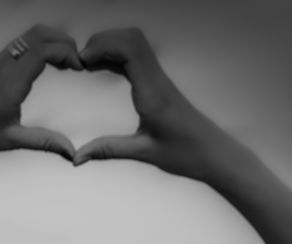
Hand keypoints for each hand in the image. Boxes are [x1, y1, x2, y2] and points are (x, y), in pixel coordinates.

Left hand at [0, 26, 82, 166]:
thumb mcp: (9, 140)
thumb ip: (43, 142)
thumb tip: (71, 152)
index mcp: (9, 84)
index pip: (43, 51)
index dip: (67, 52)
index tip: (80, 68)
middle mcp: (3, 67)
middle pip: (39, 34)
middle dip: (64, 41)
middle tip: (78, 61)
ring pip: (29, 35)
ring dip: (52, 41)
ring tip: (66, 62)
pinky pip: (20, 44)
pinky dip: (39, 45)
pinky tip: (46, 64)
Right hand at [74, 28, 222, 179]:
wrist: (212, 152)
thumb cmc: (185, 153)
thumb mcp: (144, 153)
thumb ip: (109, 150)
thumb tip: (78, 158)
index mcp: (153, 92)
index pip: (129, 50)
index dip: (102, 47)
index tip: (81, 62)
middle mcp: (157, 79)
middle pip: (130, 38)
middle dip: (102, 41)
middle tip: (80, 61)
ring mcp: (160, 78)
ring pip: (135, 43)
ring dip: (110, 45)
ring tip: (88, 63)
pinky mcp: (159, 82)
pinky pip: (137, 57)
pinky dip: (117, 55)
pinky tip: (104, 68)